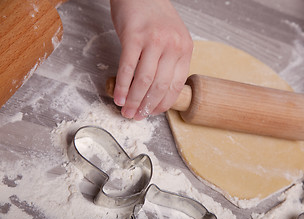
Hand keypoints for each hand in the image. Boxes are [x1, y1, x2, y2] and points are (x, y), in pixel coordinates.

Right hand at [110, 0, 192, 119]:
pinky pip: (127, 68)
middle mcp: (173, 46)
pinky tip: (118, 96)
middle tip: (136, 117)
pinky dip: (122, 86)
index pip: (176, 86)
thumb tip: (156, 91)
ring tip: (126, 111)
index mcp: (185, 49)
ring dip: (133, 100)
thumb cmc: (154, 16)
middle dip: (146, 107)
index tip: (152, 113)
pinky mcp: (134, 36)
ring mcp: (154, 41)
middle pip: (160, 86)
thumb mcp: (171, 38)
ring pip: (144, 81)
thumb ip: (169, 62)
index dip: (163, 104)